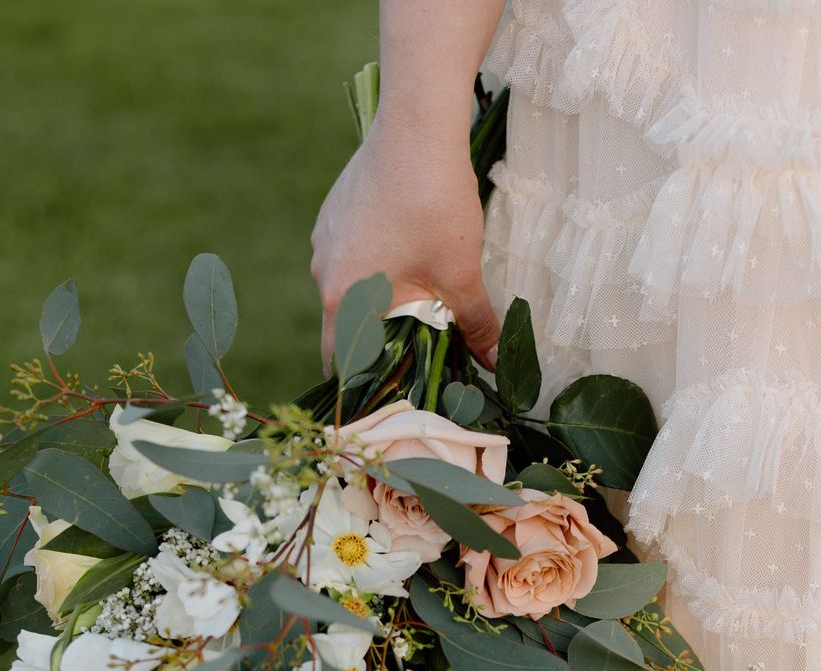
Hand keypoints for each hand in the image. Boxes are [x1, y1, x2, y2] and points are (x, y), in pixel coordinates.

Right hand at [312, 116, 501, 369]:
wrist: (416, 126)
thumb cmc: (434, 205)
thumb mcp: (461, 275)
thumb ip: (477, 326)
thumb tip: (498, 364)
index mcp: (342, 299)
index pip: (343, 363)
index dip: (367, 384)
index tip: (394, 394)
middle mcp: (322, 271)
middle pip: (348, 325)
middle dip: (383, 341)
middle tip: (423, 349)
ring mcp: (326, 239)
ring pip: (352, 288)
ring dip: (381, 301)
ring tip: (424, 301)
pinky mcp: (336, 212)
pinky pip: (353, 255)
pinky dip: (377, 266)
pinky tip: (412, 253)